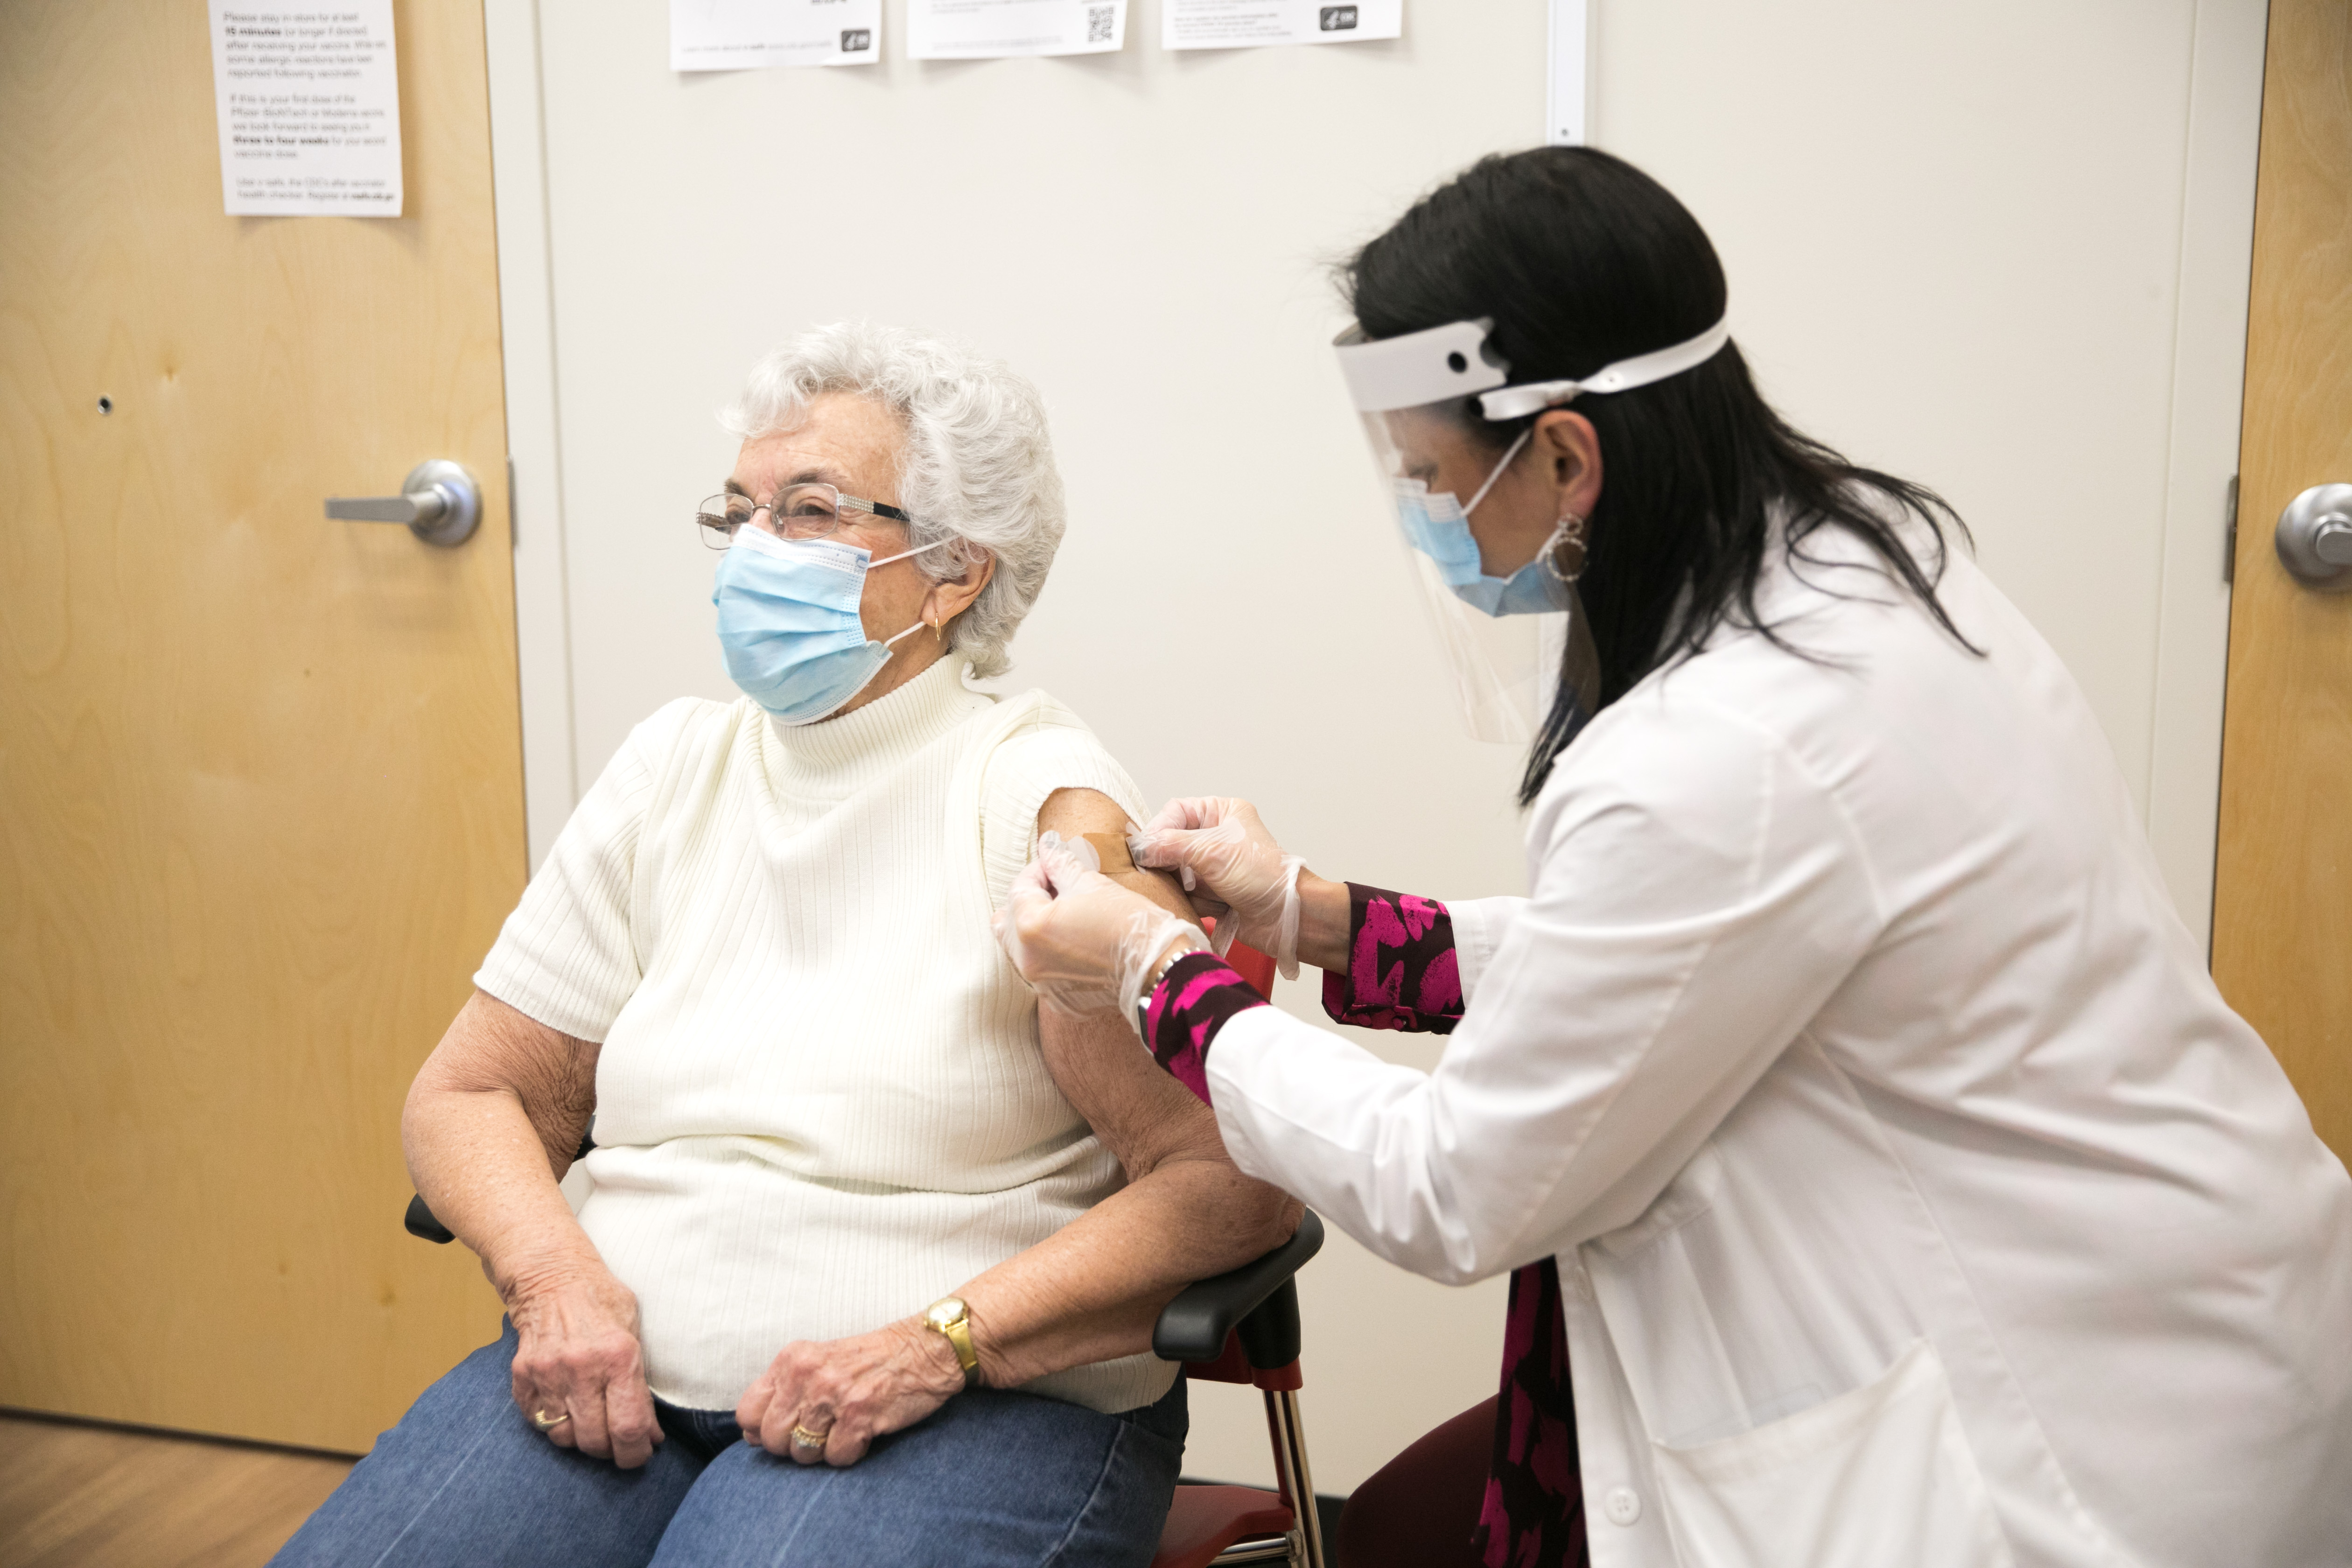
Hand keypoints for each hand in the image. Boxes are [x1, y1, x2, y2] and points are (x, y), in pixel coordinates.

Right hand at [504, 1257, 663, 1468]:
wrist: (552, 1278)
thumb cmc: (602, 1303)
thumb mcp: (634, 1333)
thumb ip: (640, 1385)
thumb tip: (649, 1435)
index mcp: (618, 1356)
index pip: (628, 1427)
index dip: (637, 1453)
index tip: (642, 1455)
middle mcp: (581, 1368)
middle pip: (594, 1440)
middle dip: (611, 1451)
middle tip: (618, 1445)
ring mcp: (547, 1374)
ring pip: (563, 1438)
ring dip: (580, 1440)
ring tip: (592, 1424)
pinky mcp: (522, 1377)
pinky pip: (538, 1423)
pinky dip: (554, 1425)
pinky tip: (567, 1409)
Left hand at [737, 1319, 967, 1465]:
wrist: (923, 1349)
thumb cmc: (869, 1361)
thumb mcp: (817, 1363)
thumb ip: (783, 1393)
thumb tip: (750, 1435)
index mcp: (792, 1359)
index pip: (747, 1413)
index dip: (762, 1431)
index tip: (787, 1428)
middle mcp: (807, 1374)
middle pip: (773, 1439)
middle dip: (795, 1446)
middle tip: (823, 1431)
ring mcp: (833, 1393)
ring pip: (803, 1453)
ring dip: (825, 1451)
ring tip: (845, 1428)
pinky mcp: (860, 1413)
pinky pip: (837, 1457)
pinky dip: (852, 1452)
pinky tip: (865, 1431)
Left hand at [995, 832, 1205, 1016]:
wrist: (1159, 967)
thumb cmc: (1129, 924)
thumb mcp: (1092, 883)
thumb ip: (1060, 863)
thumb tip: (1047, 845)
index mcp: (1030, 927)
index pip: (1020, 888)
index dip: (1039, 870)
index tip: (1058, 864)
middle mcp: (1027, 960)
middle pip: (1007, 922)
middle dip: (1028, 901)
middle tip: (1056, 890)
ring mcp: (1041, 985)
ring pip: (1020, 950)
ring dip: (1036, 930)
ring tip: (1067, 917)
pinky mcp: (1058, 1000)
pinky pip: (1042, 974)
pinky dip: (1051, 957)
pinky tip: (1077, 945)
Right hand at [1127, 798, 1304, 975]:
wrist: (1289, 917)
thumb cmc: (1264, 876)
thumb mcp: (1212, 852)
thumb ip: (1170, 846)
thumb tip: (1139, 848)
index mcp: (1222, 812)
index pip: (1176, 812)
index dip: (1159, 829)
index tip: (1146, 850)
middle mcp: (1217, 837)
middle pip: (1171, 844)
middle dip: (1169, 862)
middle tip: (1167, 873)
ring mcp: (1214, 866)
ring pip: (1176, 872)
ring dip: (1182, 885)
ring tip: (1200, 892)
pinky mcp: (1213, 893)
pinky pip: (1185, 894)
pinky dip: (1191, 902)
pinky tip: (1209, 906)